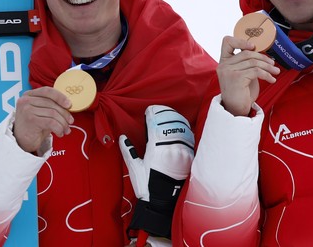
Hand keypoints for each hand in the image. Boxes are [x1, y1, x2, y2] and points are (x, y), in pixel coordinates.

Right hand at [14, 86, 72, 152]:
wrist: (22, 141)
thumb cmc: (35, 125)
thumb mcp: (43, 111)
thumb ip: (52, 105)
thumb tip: (69, 105)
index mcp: (29, 94)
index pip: (47, 91)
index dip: (60, 97)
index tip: (69, 105)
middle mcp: (25, 100)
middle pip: (52, 103)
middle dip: (65, 114)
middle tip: (71, 122)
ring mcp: (26, 109)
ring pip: (53, 113)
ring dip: (63, 123)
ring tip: (66, 130)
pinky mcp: (30, 120)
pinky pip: (51, 122)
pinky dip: (59, 128)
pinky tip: (60, 133)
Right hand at [119, 105, 194, 240]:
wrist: (163, 202)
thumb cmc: (147, 186)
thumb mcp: (135, 169)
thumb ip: (129, 151)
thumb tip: (122, 138)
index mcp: (156, 150)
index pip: (154, 125)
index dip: (151, 115)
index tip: (148, 110)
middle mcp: (171, 148)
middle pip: (168, 123)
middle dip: (163, 113)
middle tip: (158, 109)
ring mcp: (182, 152)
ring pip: (179, 128)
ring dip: (174, 118)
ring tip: (168, 113)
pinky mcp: (189, 156)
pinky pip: (188, 137)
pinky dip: (183, 128)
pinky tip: (180, 124)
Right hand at [217, 35, 279, 115]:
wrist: (236, 109)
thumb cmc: (241, 92)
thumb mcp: (243, 73)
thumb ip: (246, 62)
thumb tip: (261, 52)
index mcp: (224, 61)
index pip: (227, 42)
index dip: (241, 41)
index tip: (253, 47)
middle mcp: (224, 65)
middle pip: (247, 53)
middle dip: (263, 58)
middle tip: (273, 64)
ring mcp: (229, 71)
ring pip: (253, 62)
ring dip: (268, 67)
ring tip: (275, 72)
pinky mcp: (236, 78)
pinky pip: (256, 71)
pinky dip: (267, 74)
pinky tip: (272, 79)